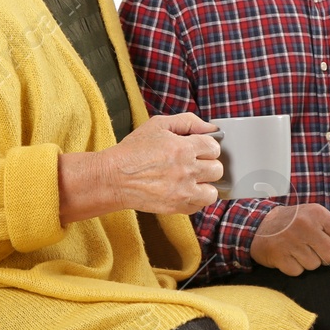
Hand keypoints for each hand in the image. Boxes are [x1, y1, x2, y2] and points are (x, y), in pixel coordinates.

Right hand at [61, 113, 221, 222]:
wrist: (112, 178)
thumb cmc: (133, 150)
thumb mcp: (158, 125)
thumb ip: (188, 121)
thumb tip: (211, 128)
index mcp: (183, 148)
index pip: (214, 147)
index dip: (207, 146)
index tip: (198, 149)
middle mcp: (186, 170)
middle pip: (217, 169)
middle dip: (207, 165)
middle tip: (193, 164)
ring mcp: (182, 191)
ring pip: (213, 192)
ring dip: (205, 185)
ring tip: (191, 180)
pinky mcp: (176, 207)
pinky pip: (199, 206)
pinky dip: (194, 199)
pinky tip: (183, 191)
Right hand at [250, 203, 329, 275]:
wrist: (261, 226)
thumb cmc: (298, 223)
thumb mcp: (322, 220)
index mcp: (319, 213)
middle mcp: (304, 224)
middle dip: (325, 259)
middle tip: (315, 252)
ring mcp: (290, 239)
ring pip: (314, 265)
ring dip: (309, 263)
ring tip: (299, 251)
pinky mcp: (278, 254)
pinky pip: (297, 271)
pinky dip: (295, 268)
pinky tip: (289, 257)